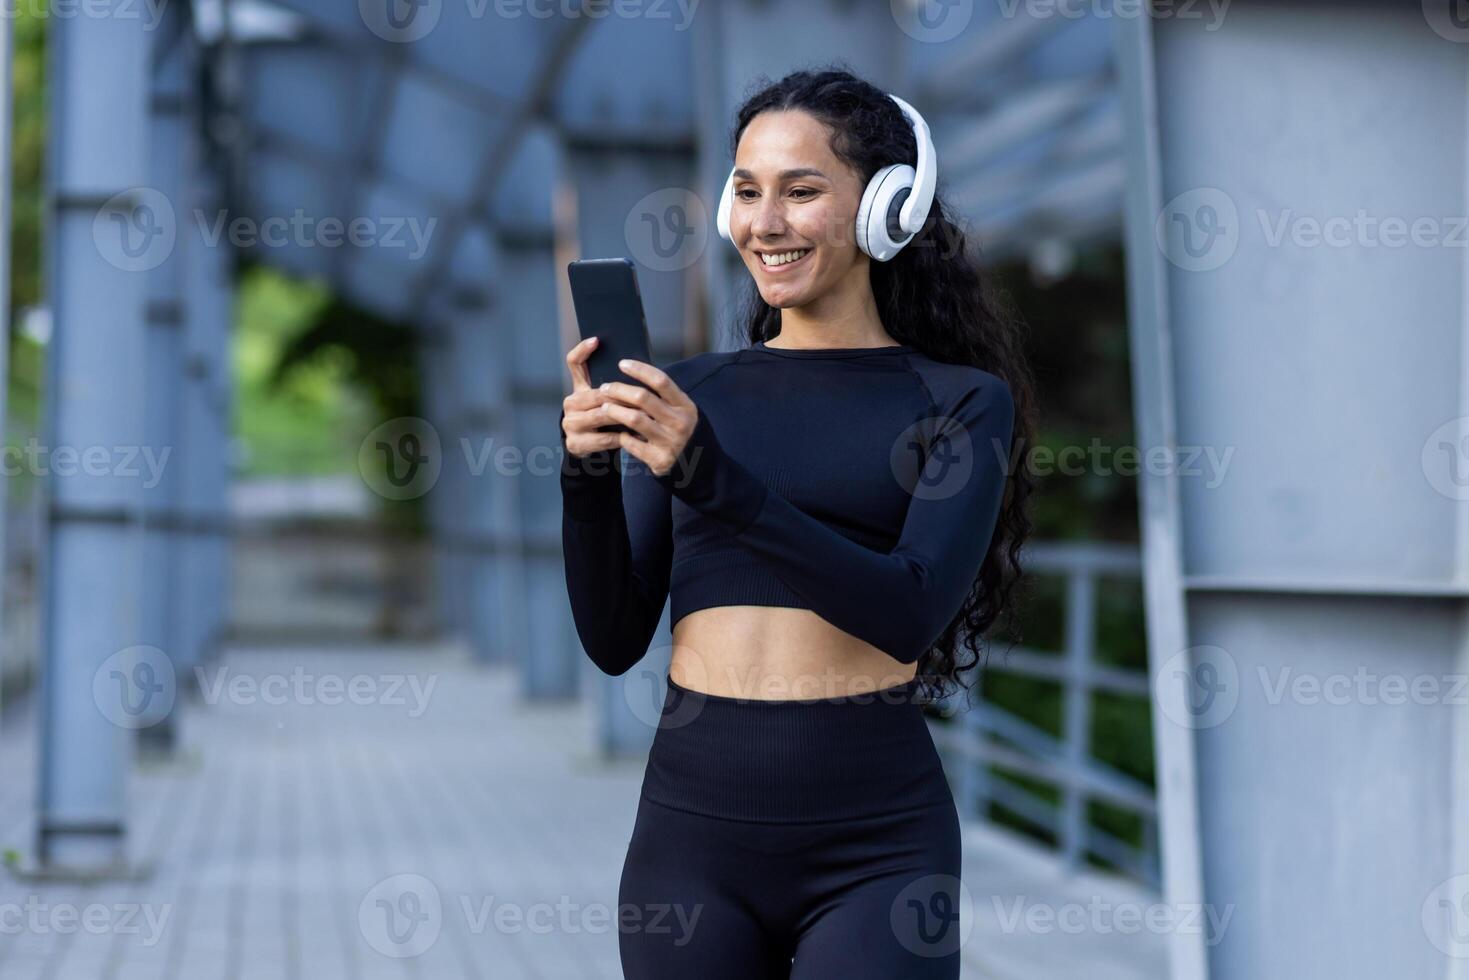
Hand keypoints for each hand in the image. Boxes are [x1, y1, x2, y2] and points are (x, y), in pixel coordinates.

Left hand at [561, 337, 697, 476]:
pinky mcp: (659, 459)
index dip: (640, 370)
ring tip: (605, 406)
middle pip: (643, 398)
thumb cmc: (676, 428)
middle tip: (605, 387)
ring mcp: (670, 441)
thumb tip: (632, 371)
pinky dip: (622, 436)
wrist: (691, 462)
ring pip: (634, 419)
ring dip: (615, 410)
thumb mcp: (677, 409)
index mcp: (685, 405)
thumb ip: (660, 395)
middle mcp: (680, 422)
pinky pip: (632, 443)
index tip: (622, 364)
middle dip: (619, 389)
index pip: (661, 381)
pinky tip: (619, 433)